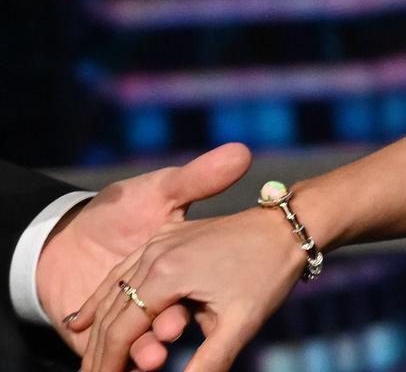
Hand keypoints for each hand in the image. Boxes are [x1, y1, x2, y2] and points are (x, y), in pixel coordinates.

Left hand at [36, 142, 249, 367]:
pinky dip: (116, 359)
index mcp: (170, 270)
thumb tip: (240, 153)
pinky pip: (110, 348)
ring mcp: (130, 318)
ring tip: (146, 359)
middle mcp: (154, 296)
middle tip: (155, 353)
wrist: (65, 237)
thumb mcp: (163, 188)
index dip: (173, 311)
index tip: (175, 323)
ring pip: (138, 340)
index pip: (176, 293)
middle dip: (157, 339)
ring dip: (140, 353)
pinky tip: (122, 366)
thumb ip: (199, 175)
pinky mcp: (99, 336)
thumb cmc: (117, 208)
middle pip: (157, 322)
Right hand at [69, 199, 307, 371]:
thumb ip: (209, 361)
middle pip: (112, 313)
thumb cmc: (270, 273)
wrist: (290, 225)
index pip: (121, 330)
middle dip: (97, 352)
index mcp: (167, 274)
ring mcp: (157, 243)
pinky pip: (123, 271)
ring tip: (88, 361)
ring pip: (113, 292)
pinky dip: (103, 297)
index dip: (107, 364)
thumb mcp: (241, 323)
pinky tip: (84, 318)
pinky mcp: (164, 238)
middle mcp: (154, 254)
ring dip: (96, 328)